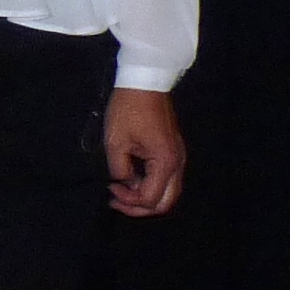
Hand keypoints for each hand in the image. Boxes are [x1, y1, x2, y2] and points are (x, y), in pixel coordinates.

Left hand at [104, 86, 186, 217]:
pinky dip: (150, 184)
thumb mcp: (116, 142)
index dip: (128, 201)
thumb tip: (124, 183)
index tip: (111, 188)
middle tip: (118, 201)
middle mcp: (178, 164)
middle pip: (165, 202)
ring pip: (168, 192)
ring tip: (123, 190)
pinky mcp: (173, 151)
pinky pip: (166, 179)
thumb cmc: (128, 109)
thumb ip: (120, 170)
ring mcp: (178, 157)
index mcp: (165, 163)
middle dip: (140, 207)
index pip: (150, 199)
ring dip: (146, 197)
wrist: (144, 82)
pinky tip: (132, 179)